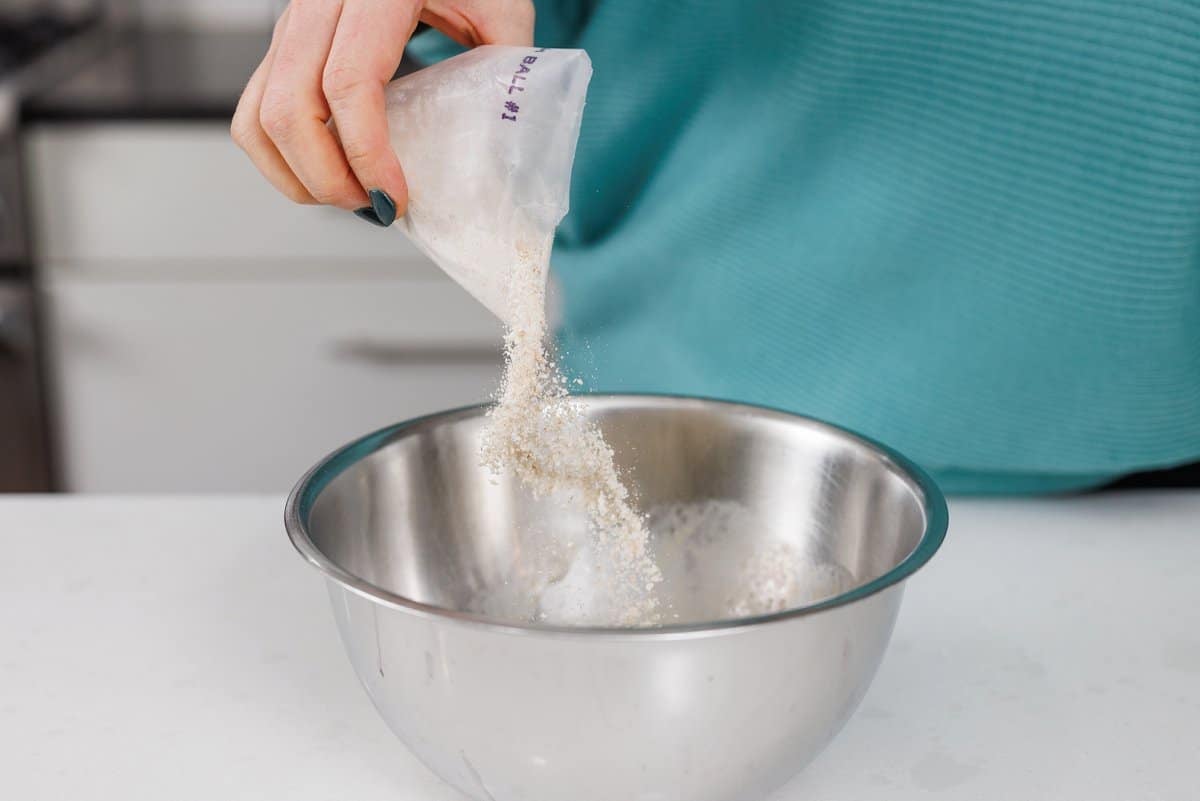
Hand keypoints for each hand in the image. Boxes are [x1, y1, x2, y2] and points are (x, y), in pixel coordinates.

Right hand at [231, 0, 533, 225]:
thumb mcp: (502, 9)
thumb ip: (507, 73)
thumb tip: (500, 156)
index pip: (348, 81)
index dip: (366, 153)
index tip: (394, 198)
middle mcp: (320, 0)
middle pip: (289, 105)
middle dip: (327, 177)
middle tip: (374, 207)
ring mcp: (293, 20)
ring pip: (257, 113)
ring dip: (297, 175)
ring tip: (350, 197)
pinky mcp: (285, 41)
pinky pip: (255, 108)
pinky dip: (282, 157)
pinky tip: (326, 176)